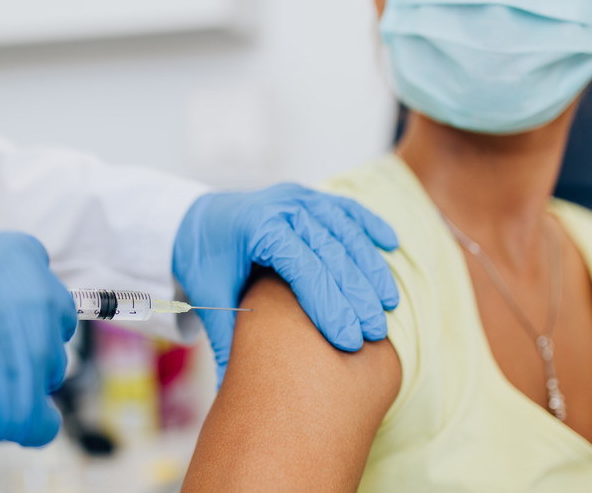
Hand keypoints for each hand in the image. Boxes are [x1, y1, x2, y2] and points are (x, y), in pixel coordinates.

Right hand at [0, 233, 76, 467]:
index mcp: (20, 257)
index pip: (37, 274)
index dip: (14, 298)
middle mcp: (43, 301)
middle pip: (55, 323)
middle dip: (29, 337)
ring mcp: (41, 355)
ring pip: (51, 369)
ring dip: (23, 377)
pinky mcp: (29, 407)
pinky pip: (44, 421)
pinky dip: (24, 423)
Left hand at [173, 183, 399, 382]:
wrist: (199, 220)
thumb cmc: (207, 261)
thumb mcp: (210, 296)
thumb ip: (226, 340)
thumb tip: (230, 393)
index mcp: (256, 227)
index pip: (301, 266)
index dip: (328, 304)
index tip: (348, 340)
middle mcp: (281, 207)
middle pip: (330, 250)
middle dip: (356, 293)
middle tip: (375, 332)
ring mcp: (299, 198)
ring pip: (345, 229)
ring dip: (370, 266)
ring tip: (388, 304)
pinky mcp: (311, 197)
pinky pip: (347, 209)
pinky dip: (370, 225)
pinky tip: (392, 246)